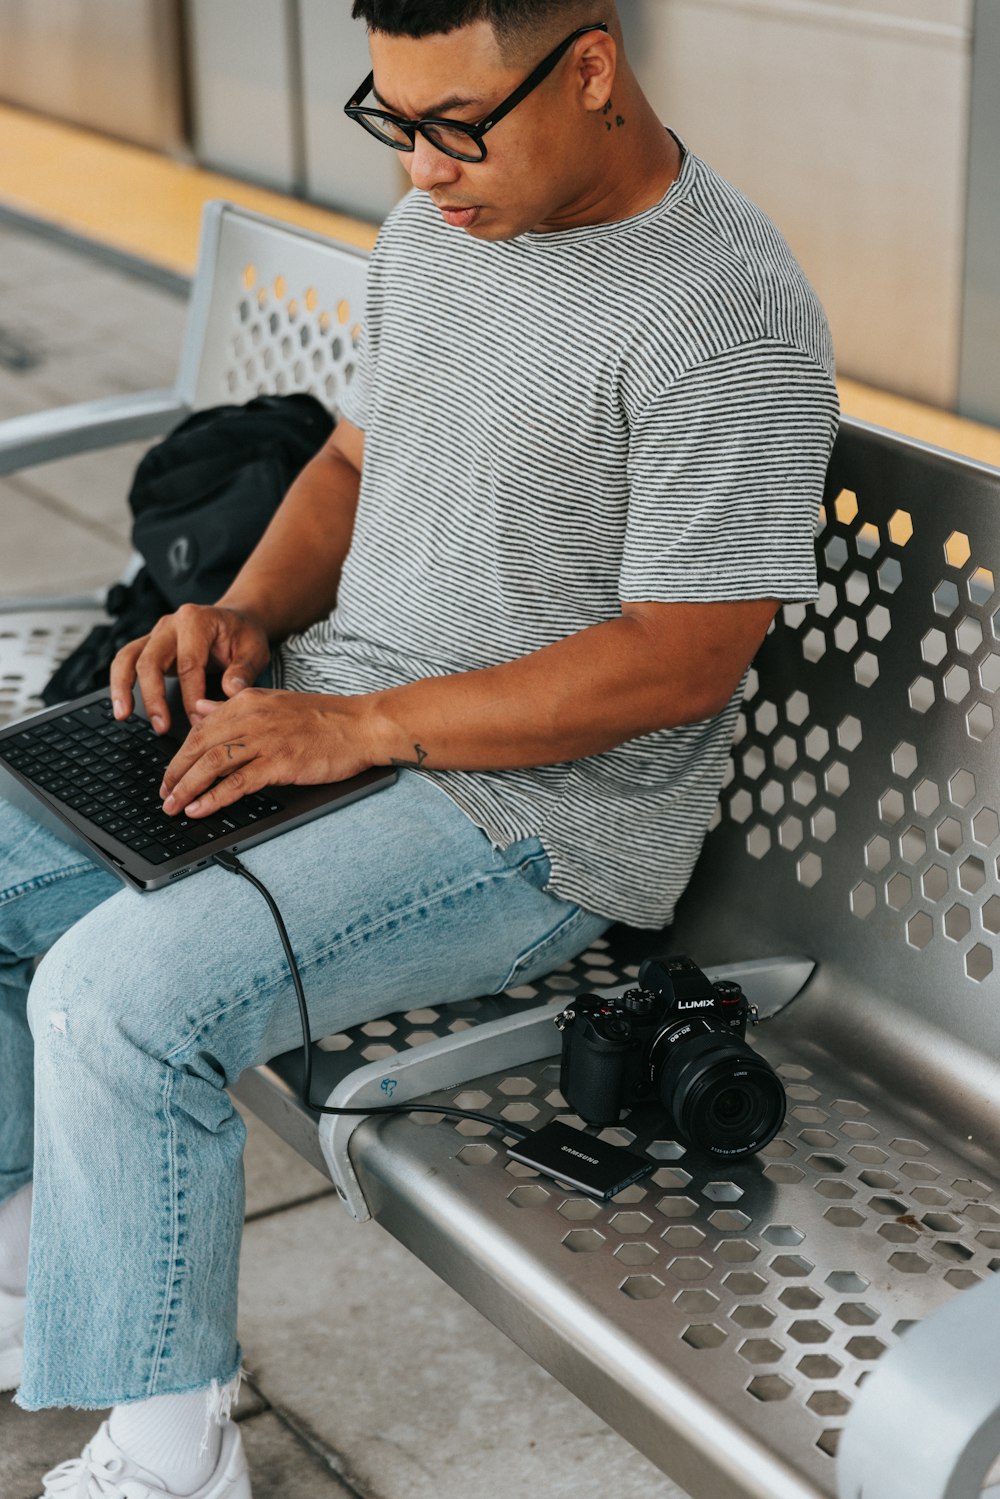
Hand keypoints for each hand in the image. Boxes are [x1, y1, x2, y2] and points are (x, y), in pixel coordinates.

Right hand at [110, 604, 270, 731]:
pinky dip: (119, 683)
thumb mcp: (254, 650)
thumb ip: (243, 671)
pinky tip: (121, 707)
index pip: (189, 663)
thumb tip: (231, 693)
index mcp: (196, 620)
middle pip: (151, 660)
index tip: (199, 721)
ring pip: (128, 658)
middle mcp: (170, 624)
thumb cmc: (244, 635)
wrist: (235, 620)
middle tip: (162, 727)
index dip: (192, 696)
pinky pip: (125, 661)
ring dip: (123, 688)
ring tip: (122, 716)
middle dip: (154, 697)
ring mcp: (156, 633)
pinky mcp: (148, 645)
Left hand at [159, 688, 376, 816]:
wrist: (361, 725)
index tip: (171, 774)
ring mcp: (264, 740)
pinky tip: (200, 809)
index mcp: (247, 701)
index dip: (180, 754)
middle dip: (176, 774)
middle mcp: (250, 717)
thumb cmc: (325, 717)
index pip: (200, 728)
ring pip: (212, 764)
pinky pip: (237, 782)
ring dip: (187, 788)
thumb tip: (201, 709)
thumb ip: (234, 706)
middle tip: (163, 795)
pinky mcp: (279, 762)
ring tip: (173, 807)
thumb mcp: (274, 702)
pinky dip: (214, 797)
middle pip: (199, 747)